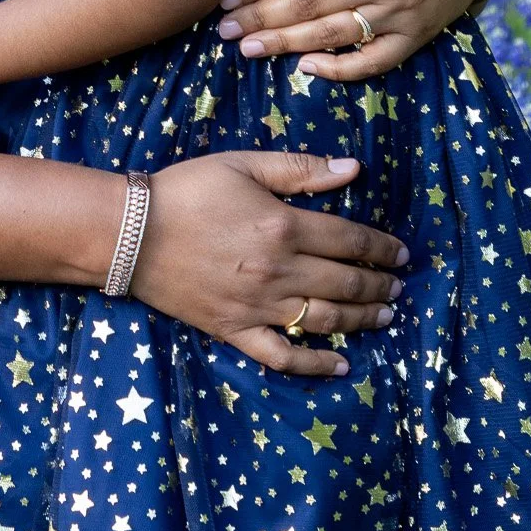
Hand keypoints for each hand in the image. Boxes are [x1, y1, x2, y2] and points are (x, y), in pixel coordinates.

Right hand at [134, 150, 407, 377]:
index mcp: (284, 226)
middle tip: (399, 287)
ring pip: (325, 320)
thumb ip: (300, 168)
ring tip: (385, 317)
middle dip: (379, 285)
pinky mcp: (235, 331)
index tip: (401, 253)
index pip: (350, 240)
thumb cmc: (187, 190)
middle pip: (345, 283)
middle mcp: (279, 271)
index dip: (381, 247)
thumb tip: (353, 169)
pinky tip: (339, 366)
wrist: (129, 232)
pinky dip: (314, 364)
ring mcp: (258, 306)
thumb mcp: (243, 164)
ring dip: (362, 320)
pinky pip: (282, 356)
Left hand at [216, 0, 510, 79]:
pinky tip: (307, 69)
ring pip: (332, 34)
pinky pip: (375, 60)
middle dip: (260, 18)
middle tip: (223, 28)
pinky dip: (341, 69)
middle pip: (308, 4)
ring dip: (286, 45)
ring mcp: (401, 9)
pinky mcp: (418, 33)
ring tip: (247, 49)